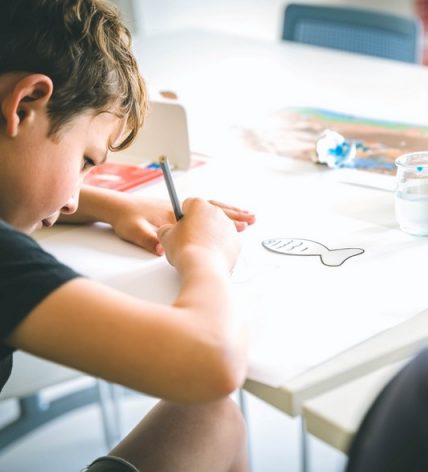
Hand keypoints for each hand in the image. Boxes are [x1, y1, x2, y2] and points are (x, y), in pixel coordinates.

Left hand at [92, 192, 253, 256]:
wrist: (115, 208)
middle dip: (235, 214)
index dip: (225, 217)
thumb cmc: (125, 219)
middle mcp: (181, 212)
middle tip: (252, 219)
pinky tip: (229, 228)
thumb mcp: (134, 230)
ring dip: (230, 215)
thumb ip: (147, 238)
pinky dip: (220, 220)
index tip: (240, 222)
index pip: (204, 212)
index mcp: (174, 213)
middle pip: (214, 209)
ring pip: (212, 212)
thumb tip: (159, 246)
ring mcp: (182, 215)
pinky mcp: (180, 219)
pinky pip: (206, 218)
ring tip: (248, 219)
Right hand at [157, 198, 239, 271]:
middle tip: (194, 233)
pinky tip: (212, 254)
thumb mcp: (166, 236)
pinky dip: (221, 246)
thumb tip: (169, 231)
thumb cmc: (185, 249)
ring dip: (212, 234)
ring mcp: (229, 227)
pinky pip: (227, 241)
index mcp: (198, 205)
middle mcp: (216, 212)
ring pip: (219, 228)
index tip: (181, 222)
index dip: (184, 214)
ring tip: (203, 246)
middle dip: (200, 223)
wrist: (203, 267)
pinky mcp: (236, 242)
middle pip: (207, 214)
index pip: (189, 204)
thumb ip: (167, 230)